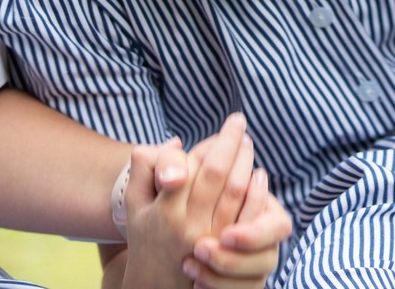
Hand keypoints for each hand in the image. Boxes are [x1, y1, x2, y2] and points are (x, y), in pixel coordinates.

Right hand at [122, 114, 291, 288]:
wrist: (155, 283)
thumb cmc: (146, 234)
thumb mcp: (135, 203)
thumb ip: (146, 168)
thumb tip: (174, 141)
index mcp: (165, 210)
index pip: (198, 166)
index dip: (220, 141)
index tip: (233, 122)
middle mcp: (188, 225)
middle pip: (219, 175)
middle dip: (234, 145)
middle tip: (241, 125)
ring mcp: (210, 239)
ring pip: (237, 193)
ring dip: (246, 163)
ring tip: (247, 143)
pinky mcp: (226, 251)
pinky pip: (248, 218)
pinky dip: (257, 193)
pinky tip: (258, 175)